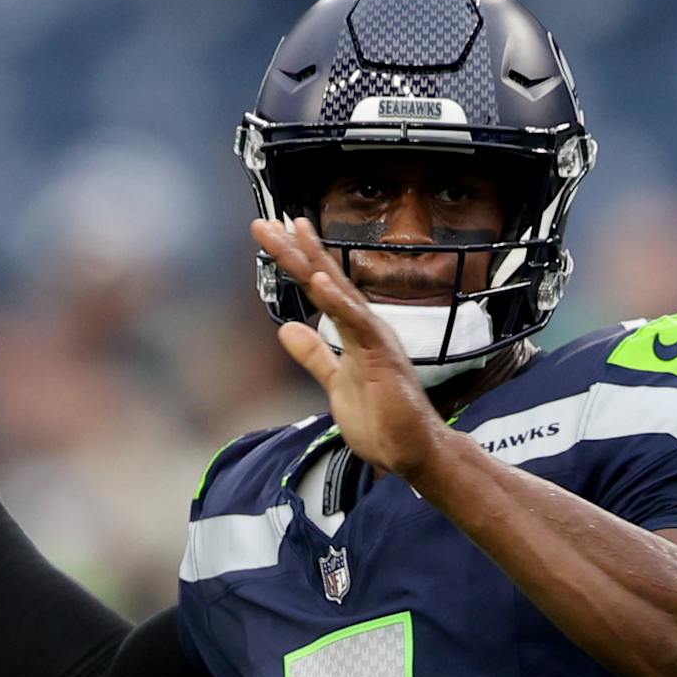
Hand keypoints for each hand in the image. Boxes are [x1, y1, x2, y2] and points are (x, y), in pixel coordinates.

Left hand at [251, 218, 449, 480]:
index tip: (273, 234)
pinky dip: (338, 301)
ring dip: (313, 262)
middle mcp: (366, 326)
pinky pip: (357, 323)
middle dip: (295, 250)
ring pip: (339, 292)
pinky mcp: (382, 357)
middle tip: (265, 223)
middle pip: (325, 279)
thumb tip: (286, 330)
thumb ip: (315, 355)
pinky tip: (319, 281)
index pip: (321, 288)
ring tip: (292, 232)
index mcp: (355, 331)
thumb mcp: (336, 383)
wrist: (411, 452)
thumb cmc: (382, 420)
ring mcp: (375, 338)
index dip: (297, 260)